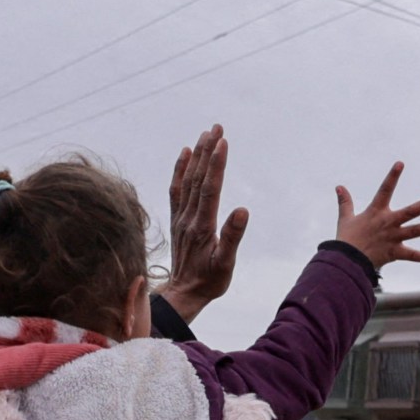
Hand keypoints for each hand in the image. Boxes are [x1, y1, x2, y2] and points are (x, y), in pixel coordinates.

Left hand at [162, 124, 248, 323]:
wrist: (183, 292)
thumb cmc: (209, 281)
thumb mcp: (225, 264)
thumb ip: (233, 237)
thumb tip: (243, 211)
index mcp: (203, 225)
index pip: (210, 188)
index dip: (216, 164)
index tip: (223, 142)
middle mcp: (189, 217)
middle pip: (198, 178)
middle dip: (207, 151)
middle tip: (216, 127)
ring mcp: (181, 217)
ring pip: (188, 180)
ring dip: (197, 156)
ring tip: (205, 134)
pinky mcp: (178, 219)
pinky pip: (177, 189)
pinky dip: (180, 169)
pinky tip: (185, 155)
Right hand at [335, 162, 419, 267]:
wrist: (346, 260)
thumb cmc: (346, 239)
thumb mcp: (345, 218)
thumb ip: (345, 202)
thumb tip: (339, 187)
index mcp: (376, 212)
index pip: (385, 189)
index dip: (392, 176)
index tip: (400, 163)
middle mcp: (388, 223)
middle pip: (410, 212)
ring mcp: (393, 238)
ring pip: (416, 231)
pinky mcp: (394, 252)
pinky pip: (411, 256)